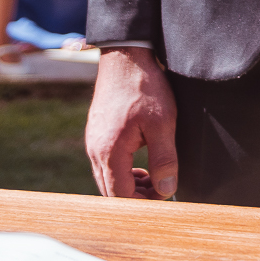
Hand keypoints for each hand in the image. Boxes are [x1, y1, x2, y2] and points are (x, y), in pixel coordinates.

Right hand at [86, 46, 179, 198]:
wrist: (125, 57)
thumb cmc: (145, 87)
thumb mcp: (163, 123)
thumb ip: (164, 159)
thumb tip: (166, 190)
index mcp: (109, 152)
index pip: (121, 196)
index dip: (143, 203)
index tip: (164, 196)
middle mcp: (95, 151)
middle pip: (110, 192)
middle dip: (135, 197)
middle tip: (160, 190)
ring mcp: (92, 142)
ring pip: (106, 178)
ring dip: (128, 185)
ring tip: (152, 177)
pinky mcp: (96, 134)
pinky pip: (104, 164)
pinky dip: (121, 171)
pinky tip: (139, 163)